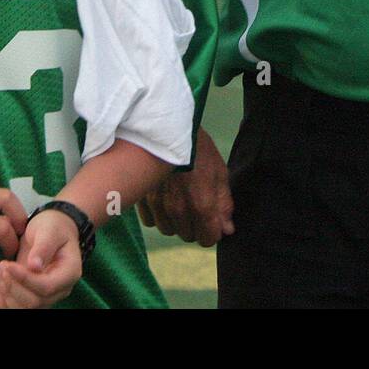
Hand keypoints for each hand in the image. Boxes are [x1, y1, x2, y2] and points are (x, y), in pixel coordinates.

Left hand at [0, 207, 82, 308]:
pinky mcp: (35, 297)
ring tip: (0, 273)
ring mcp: (49, 295)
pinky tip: (0, 284)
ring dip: (8, 294)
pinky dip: (4, 301)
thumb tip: (34, 266)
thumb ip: (43, 247)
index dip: (25, 279)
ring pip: (26, 309)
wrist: (52, 230)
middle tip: (2, 267)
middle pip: (35, 302)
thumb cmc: (53, 227)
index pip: (46, 287)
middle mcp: (61, 288)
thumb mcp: (49, 231)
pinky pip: (18, 309)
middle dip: (14, 287)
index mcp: (70, 272)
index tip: (8, 265)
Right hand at [136, 127, 233, 245]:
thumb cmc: (199, 149)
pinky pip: (151, 221)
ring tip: (178, 201)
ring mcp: (158, 206)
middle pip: (188, 236)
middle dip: (194, 226)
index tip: (212, 222)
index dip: (212, 232)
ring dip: (175, 221)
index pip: (207, 239)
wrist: (167, 129)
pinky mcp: (142, 199)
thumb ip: (223, 204)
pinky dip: (158, 214)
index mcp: (201, 205)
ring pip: (169, 230)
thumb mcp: (219, 172)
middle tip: (195, 206)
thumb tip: (227, 230)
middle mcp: (179, 211)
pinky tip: (162, 199)